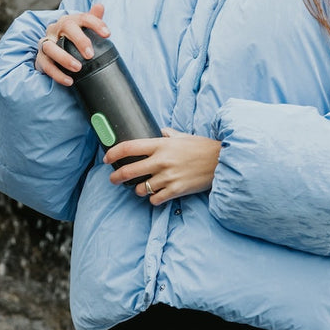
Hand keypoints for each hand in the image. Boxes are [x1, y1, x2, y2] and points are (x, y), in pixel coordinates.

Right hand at [35, 3, 110, 85]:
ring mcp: (46, 43)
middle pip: (65, 27)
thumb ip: (92, 18)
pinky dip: (57, 74)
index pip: (82, 17)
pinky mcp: (40, 58)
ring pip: (50, 47)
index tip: (107, 34)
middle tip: (90, 55)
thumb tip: (100, 5)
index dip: (95, 23)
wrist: (50, 50)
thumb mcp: (82, 29)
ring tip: (77, 68)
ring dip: (63, 58)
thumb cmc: (70, 39)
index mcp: (68, 21)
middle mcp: (55, 29)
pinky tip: (69, 81)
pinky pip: (46, 65)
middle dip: (79, 40)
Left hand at [104, 128, 220, 202]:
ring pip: (141, 188)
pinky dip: (153, 199)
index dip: (113, 153)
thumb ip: (168, 134)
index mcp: (160, 144)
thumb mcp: (182, 136)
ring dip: (138, 190)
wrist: (223, 162)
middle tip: (113, 179)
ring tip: (140, 188)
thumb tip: (159, 130)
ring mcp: (168, 177)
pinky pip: (156, 199)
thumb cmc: (202, 147)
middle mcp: (161, 161)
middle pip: (129, 171)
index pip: (128, 147)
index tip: (106, 158)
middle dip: (116, 177)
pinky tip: (155, 196)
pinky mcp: (177, 190)